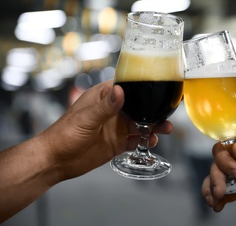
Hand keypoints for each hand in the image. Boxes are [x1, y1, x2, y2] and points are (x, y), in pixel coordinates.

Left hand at [39, 80, 172, 180]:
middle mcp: (113, 111)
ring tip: (165, 129)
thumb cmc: (64, 134)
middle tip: (167, 113)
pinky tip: (152, 142)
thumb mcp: (86, 118)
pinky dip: (146, 140)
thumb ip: (105, 106)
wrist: (57, 161)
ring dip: (154, 126)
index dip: (142, 86)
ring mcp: (116, 127)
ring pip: (141, 124)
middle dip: (153, 110)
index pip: (127, 86)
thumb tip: (120, 91)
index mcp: (104, 98)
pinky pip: (136, 140)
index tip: (158, 86)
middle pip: (139, 107)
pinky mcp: (117, 143)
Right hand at [202, 133, 235, 211]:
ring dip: (211, 188)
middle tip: (221, 191)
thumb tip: (235, 149)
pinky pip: (224, 194)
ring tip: (213, 200)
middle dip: (216, 177)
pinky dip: (218, 200)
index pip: (225, 147)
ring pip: (216, 178)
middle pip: (217, 164)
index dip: (224, 158)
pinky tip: (217, 206)